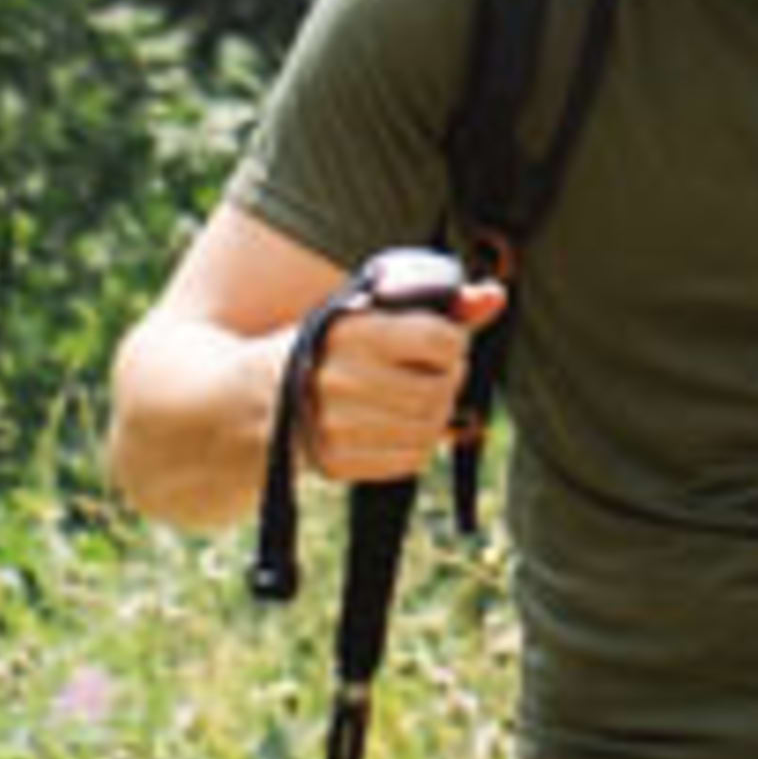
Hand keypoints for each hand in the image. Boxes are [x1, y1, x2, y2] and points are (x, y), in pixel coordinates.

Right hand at [297, 273, 499, 484]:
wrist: (260, 395)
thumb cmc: (333, 346)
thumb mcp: (374, 313)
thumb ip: (440, 306)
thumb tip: (496, 297)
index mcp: (348, 331)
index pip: (439, 339)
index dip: (454, 342)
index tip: (444, 342)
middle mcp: (337, 378)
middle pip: (439, 388)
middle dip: (450, 380)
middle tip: (437, 372)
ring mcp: (333, 424)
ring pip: (429, 427)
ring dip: (439, 414)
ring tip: (420, 398)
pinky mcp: (336, 461)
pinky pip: (412, 458)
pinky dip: (420, 442)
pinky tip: (401, 424)